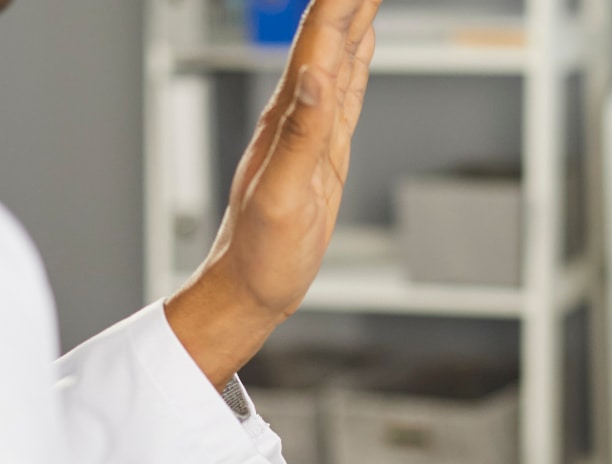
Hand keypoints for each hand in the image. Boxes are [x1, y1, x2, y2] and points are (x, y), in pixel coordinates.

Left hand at [166, 0, 382, 387]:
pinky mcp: (325, 148)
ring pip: (340, 52)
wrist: (249, 289)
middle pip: (330, 32)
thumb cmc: (259, 254)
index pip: (320, 39)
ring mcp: (312, 127)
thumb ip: (300, 134)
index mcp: (288, 116)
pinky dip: (358, 54)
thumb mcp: (282, 198)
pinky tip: (362, 39)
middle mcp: (298, 111)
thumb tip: (317, 75)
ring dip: (355, 10)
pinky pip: (346, 87)